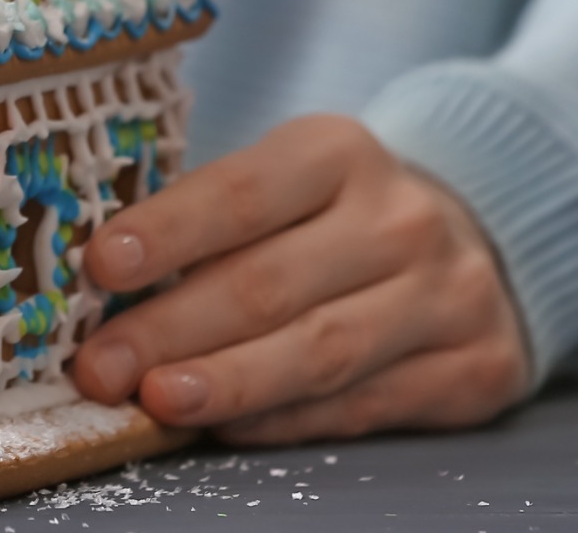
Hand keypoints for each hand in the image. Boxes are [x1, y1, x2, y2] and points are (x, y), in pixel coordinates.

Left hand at [70, 114, 528, 444]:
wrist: (477, 241)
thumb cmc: (336, 214)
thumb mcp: (285, 182)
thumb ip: (207, 222)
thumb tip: (101, 283)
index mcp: (338, 152)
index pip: (242, 192)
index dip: (169, 232)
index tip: (100, 265)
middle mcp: (401, 220)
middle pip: (271, 283)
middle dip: (173, 329)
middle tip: (101, 366)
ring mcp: (448, 295)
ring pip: (320, 351)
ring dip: (227, 383)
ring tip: (155, 400)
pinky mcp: (476, 367)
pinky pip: (363, 405)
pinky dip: (286, 421)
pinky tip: (227, 426)